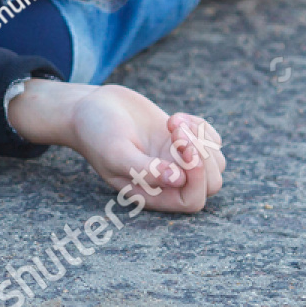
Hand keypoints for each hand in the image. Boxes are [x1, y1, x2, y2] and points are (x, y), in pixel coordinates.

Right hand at [8, 80, 225, 212]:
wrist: (90, 107)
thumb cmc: (96, 132)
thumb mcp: (114, 152)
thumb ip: (144, 170)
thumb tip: (177, 180)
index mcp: (151, 194)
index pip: (192, 200)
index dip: (197, 178)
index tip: (185, 147)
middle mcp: (169, 181)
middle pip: (210, 183)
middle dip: (202, 155)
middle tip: (178, 129)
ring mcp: (178, 160)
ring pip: (215, 161)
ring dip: (201, 137)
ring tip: (173, 121)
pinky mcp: (183, 140)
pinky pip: (212, 140)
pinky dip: (201, 126)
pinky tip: (175, 118)